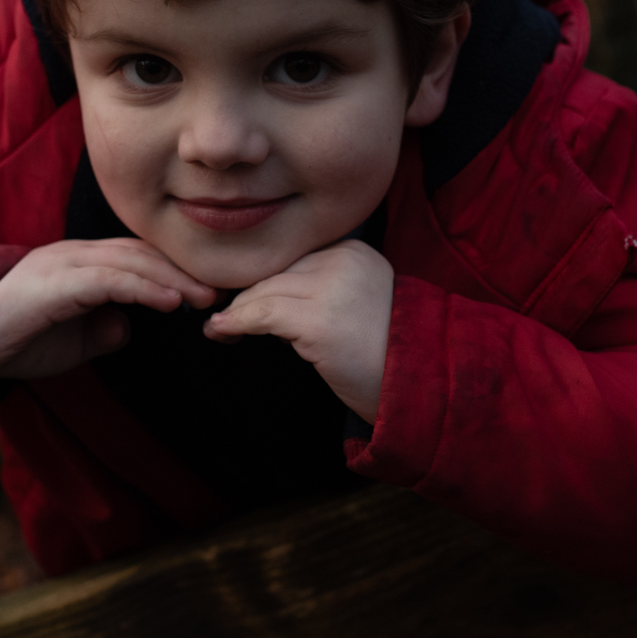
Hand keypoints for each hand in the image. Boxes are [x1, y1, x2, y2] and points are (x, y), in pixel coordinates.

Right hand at [0, 238, 216, 379]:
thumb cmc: (8, 338)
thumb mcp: (67, 341)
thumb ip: (99, 330)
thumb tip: (128, 327)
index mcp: (81, 266)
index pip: (137, 259)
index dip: (175, 272)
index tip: (209, 292)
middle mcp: (76, 256)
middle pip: (141, 253)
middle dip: (184, 270)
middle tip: (223, 291)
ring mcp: (65, 263)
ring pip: (129, 260)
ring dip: (172, 277)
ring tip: (206, 296)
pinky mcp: (55, 281)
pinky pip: (107, 279)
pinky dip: (143, 287)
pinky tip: (170, 300)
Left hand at [203, 240, 393, 422]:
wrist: (418, 386)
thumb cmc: (384, 354)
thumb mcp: (355, 305)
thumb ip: (318, 290)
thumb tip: (261, 299)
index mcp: (354, 251)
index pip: (293, 260)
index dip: (263, 282)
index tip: (241, 303)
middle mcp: (344, 260)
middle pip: (276, 273)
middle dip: (245, 297)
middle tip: (221, 320)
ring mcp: (332, 287)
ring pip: (265, 290)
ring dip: (235, 312)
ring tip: (218, 329)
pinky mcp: (319, 319)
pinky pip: (263, 314)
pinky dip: (237, 322)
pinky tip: (221, 331)